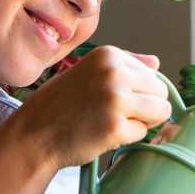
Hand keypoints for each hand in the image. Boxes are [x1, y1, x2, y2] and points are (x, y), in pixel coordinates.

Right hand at [16, 45, 171, 168]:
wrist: (33, 135)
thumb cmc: (61, 105)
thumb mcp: (88, 72)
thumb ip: (124, 65)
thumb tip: (157, 62)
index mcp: (109, 55)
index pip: (153, 75)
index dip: (137, 93)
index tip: (108, 98)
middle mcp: (113, 72)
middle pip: (161, 93)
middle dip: (144, 108)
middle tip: (111, 114)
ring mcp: (115, 99)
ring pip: (160, 112)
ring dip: (140, 122)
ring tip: (110, 122)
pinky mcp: (115, 126)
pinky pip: (143, 134)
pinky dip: (126, 138)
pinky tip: (102, 134)